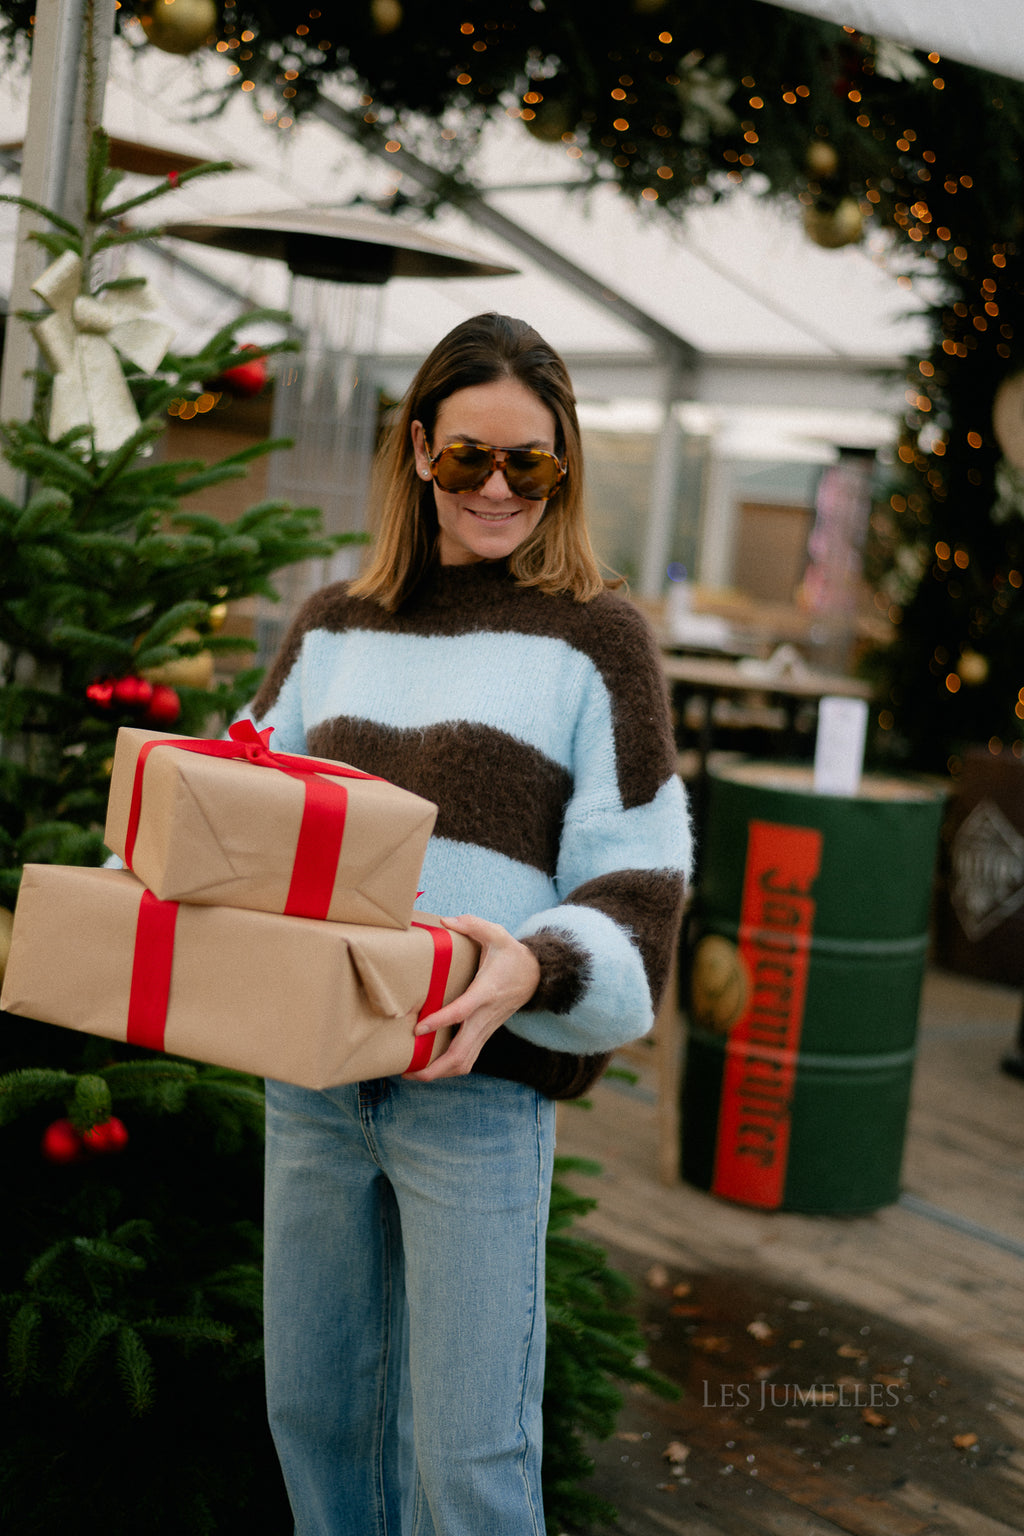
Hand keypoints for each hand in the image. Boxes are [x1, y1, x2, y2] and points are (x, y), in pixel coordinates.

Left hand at [403, 914, 540, 1082]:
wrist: (537, 976)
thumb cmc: (512, 955)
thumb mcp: (498, 934)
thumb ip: (474, 925)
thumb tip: (446, 921)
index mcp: (486, 992)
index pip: (462, 1012)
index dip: (440, 1021)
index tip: (418, 1029)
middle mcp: (486, 1016)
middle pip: (462, 1052)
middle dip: (436, 1067)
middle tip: (407, 1070)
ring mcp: (487, 1028)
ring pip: (466, 1062)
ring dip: (441, 1073)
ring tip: (414, 1073)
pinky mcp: (486, 1033)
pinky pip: (468, 1058)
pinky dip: (450, 1068)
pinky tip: (431, 1066)